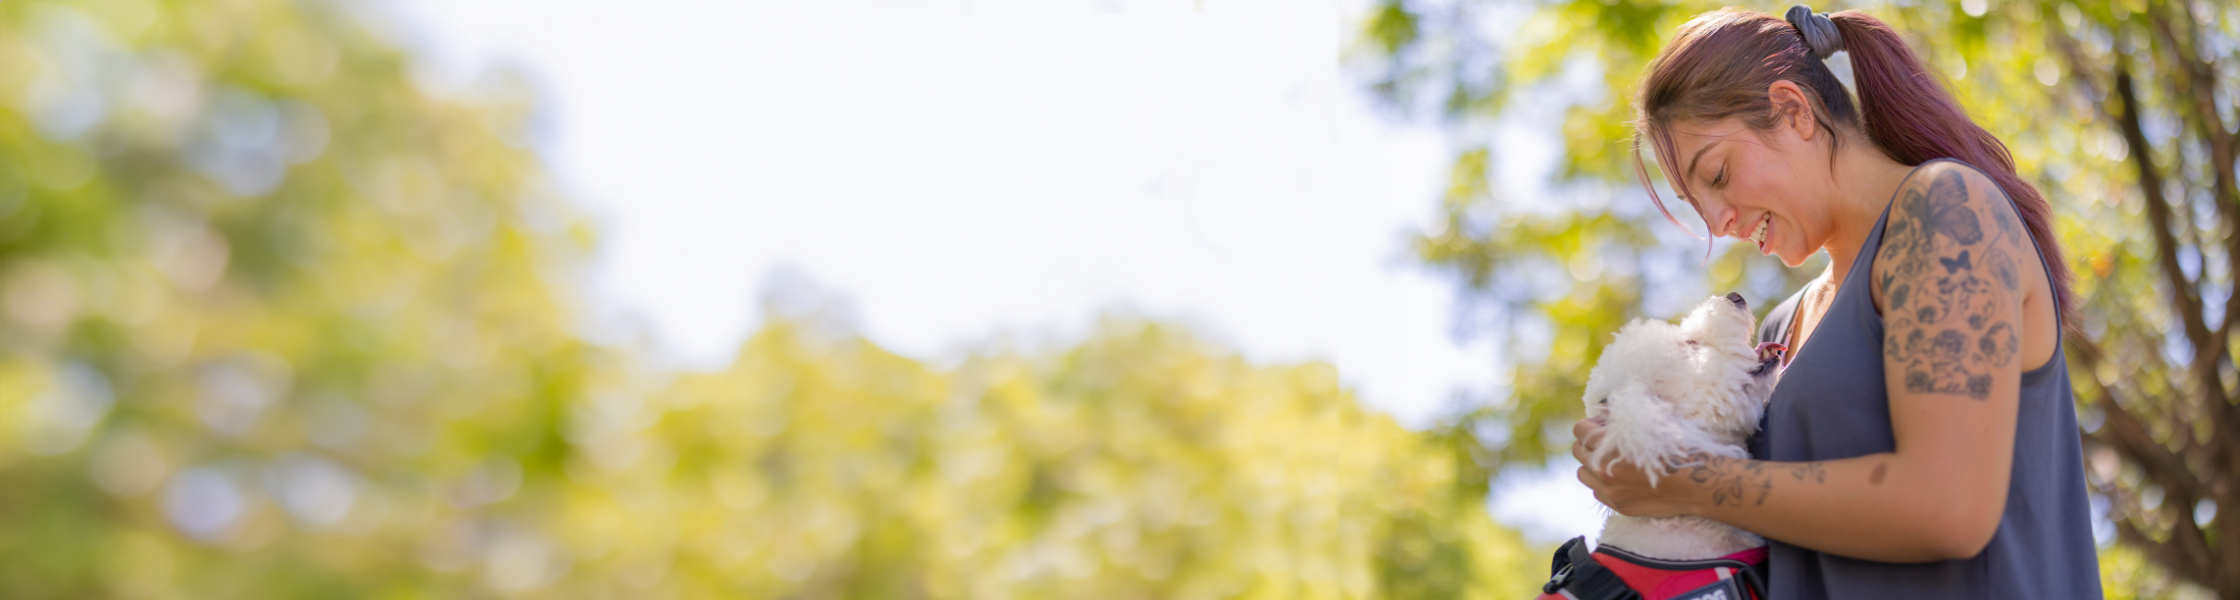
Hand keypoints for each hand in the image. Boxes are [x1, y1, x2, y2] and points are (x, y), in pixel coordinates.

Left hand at [1571, 418, 1693, 518]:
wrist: (1698, 484)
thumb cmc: (1678, 449)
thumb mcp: (1653, 422)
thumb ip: (1627, 416)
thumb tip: (1611, 410)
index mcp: (1607, 446)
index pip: (1580, 430)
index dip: (1590, 423)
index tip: (1603, 423)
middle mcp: (1602, 470)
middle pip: (1578, 452)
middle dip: (1589, 442)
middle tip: (1605, 440)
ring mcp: (1610, 491)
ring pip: (1584, 474)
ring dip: (1591, 465)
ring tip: (1609, 460)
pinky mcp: (1619, 506)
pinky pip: (1598, 492)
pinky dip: (1603, 484)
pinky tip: (1619, 477)